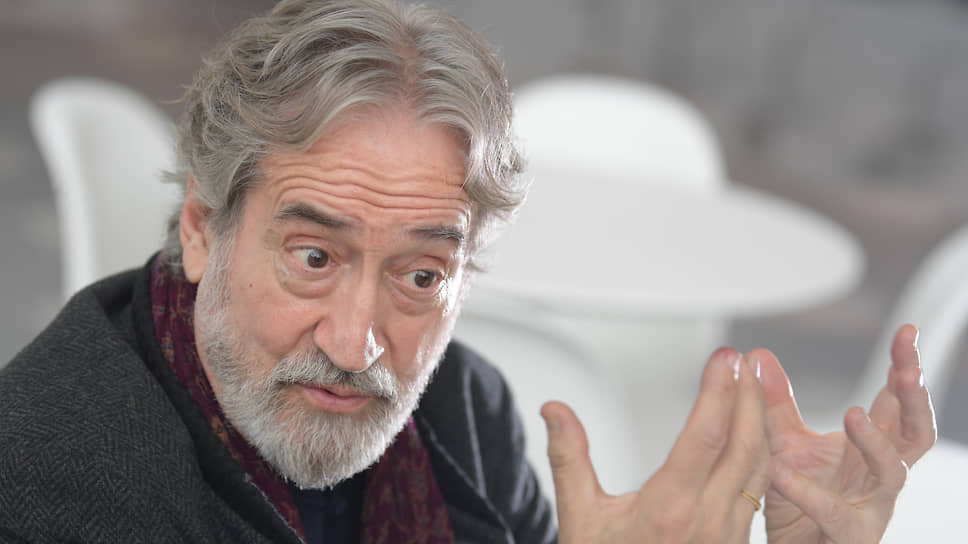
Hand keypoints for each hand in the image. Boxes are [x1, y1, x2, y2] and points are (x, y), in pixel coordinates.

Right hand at [542, 348, 769, 542]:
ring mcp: (729, 537)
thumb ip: (569, 459)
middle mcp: (708, 524)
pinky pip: (759, 490)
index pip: (705, 438)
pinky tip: (754, 433)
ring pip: (759, 468)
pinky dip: (761, 453)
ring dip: (759, 422)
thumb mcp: (579, 520)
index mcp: (668, 512)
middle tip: (746, 360)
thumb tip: (554, 409)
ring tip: (753, 386)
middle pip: (743, 446)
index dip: (718, 392)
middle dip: (748, 397)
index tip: (724, 359)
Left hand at [760, 324, 936, 542]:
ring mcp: (871, 508)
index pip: (894, 402)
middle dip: (915, 399)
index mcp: (868, 448)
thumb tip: (760, 356)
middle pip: (914, 433)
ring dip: (876, 442)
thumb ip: (774, 404)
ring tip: (853, 414)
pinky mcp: (849, 537)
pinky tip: (781, 472)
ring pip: (892, 473)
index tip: (906, 332)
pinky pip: (836, 516)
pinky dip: (807, 492)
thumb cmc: (797, 506)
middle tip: (907, 370)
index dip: (904, 367)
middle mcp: (877, 476)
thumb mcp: (783, 444)